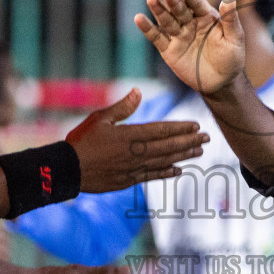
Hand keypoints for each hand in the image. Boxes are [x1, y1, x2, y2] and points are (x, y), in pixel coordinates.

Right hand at [65, 89, 208, 192]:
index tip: (196, 125)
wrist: (67, 169)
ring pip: (164, 161)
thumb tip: (139, 92)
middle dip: (189, 141)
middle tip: (207, 138)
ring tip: (199, 151)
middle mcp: (135, 153)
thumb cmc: (81, 140)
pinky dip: (167, 172)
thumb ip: (122, 107)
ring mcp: (133, 168)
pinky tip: (179, 170)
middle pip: (168, 146)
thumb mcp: (100, 118)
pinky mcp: (128, 180)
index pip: (161, 130)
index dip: (180, 128)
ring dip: (183, 156)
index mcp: (129, 135)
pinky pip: (152, 175)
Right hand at [135, 0, 245, 95]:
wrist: (221, 83)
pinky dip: (147, 29)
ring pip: (166, 20)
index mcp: (206, 16)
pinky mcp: (169, 49)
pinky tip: (139, 18)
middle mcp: (190, 22)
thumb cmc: (232, 58)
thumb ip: (231, 20)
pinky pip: (157, 38)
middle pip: (179, 9)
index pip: (196, 3)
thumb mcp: (235, 39)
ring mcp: (178, 35)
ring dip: (158, 10)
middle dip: (173, 2)